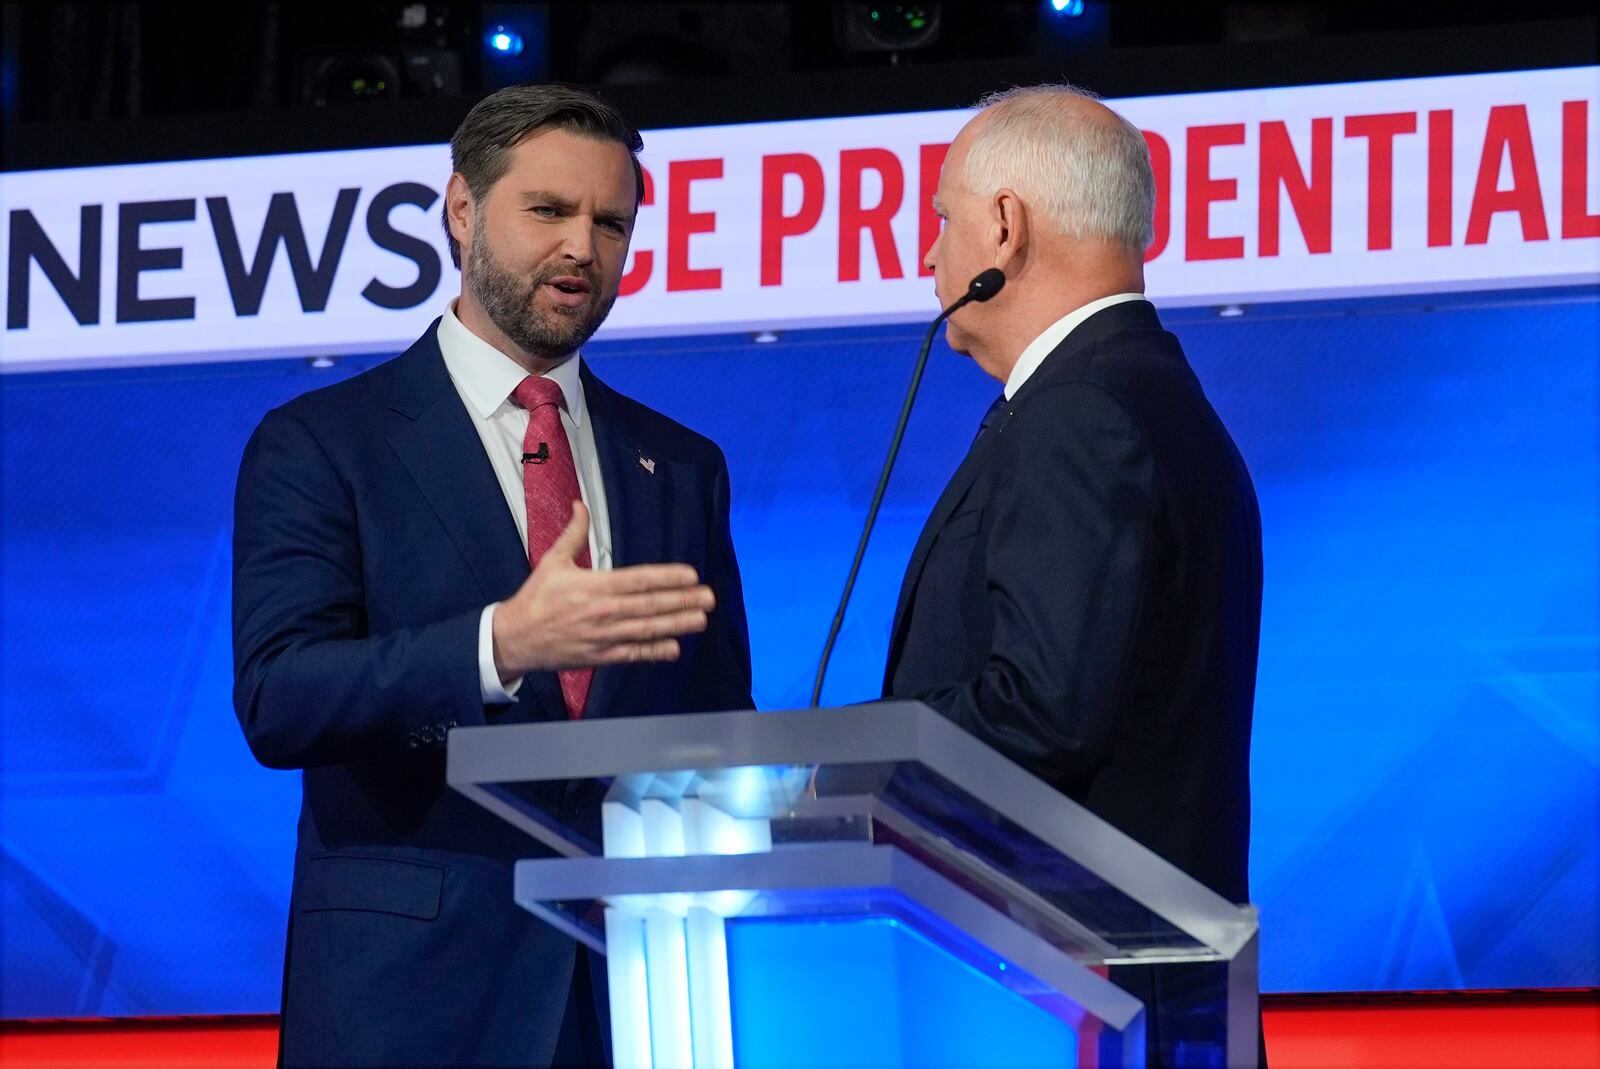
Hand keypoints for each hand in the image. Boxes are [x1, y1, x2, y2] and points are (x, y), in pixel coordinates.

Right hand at [491, 500, 714, 679]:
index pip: (638, 580)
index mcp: (593, 586)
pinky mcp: (601, 656)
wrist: (515, 638)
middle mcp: (602, 612)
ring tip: (701, 619)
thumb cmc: (535, 599)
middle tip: (709, 596)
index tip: (690, 574)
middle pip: (649, 606)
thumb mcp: (553, 561)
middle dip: (682, 601)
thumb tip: (579, 504)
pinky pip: (633, 654)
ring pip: (646, 631)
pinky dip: (654, 652)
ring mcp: (603, 636)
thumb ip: (573, 534)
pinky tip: (675, 648)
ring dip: (676, 625)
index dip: (666, 577)